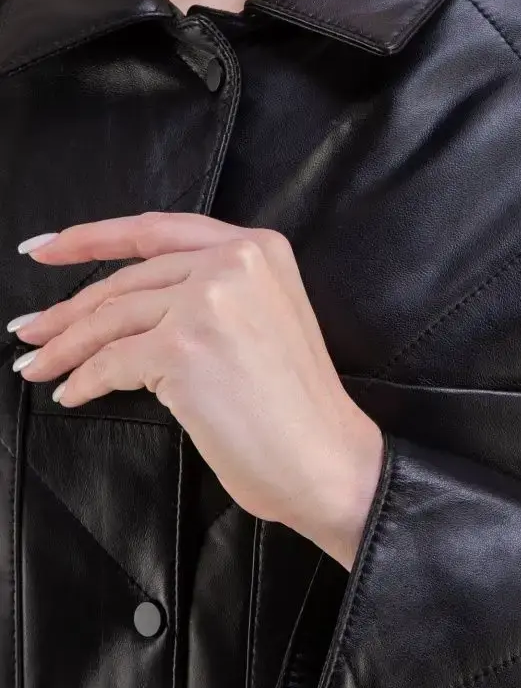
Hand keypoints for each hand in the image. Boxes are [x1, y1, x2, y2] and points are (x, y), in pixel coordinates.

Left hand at [9, 212, 384, 570]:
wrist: (324, 457)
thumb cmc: (294, 404)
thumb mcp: (265, 317)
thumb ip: (211, 289)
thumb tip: (122, 302)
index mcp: (258, 246)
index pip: (158, 229)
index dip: (94, 236)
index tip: (47, 247)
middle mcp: (234, 262)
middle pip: (127, 280)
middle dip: (69, 309)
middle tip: (31, 331)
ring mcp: (208, 302)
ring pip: (111, 319)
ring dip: (65, 346)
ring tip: (37, 365)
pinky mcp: (183, 349)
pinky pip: (111, 362)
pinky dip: (82, 380)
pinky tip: (72, 393)